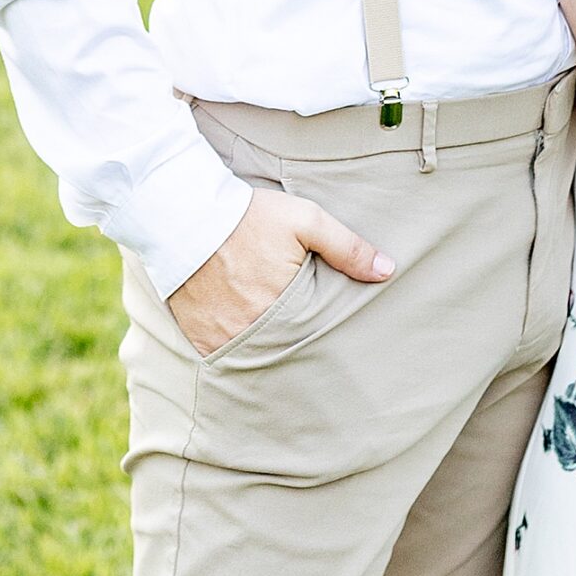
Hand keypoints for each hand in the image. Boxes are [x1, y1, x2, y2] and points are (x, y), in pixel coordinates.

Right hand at [167, 183, 394, 358]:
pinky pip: (222, 360)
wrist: (188, 215)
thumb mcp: (306, 221)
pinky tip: (242, 345)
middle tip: (308, 356)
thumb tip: (387, 271)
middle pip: (285, 354)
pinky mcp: (198, 339)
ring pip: (254, 360)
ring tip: (275, 348)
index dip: (323, 338)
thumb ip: (347, 247)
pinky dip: (233, 354)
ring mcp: (223, 339)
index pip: (315, 339)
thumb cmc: (251, 216)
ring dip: (265, 355)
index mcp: (285, 308)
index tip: (331, 341)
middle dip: (296, 351)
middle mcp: (253, 332)